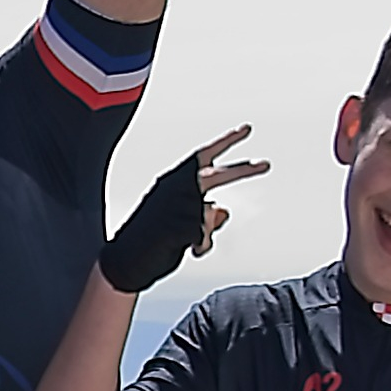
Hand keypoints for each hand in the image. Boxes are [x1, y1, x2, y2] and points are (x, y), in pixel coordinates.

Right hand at [98, 125, 269, 293]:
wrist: (124, 262)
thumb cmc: (152, 237)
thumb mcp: (180, 218)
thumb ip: (204, 210)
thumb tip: (224, 210)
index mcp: (173, 181)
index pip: (203, 155)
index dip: (226, 141)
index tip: (247, 128)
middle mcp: (176, 189)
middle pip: (216, 175)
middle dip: (243, 170)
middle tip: (266, 164)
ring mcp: (179, 207)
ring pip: (211, 216)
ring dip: (203, 233)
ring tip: (185, 242)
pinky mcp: (182, 226)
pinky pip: (206, 238)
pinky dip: (199, 247)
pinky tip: (182, 250)